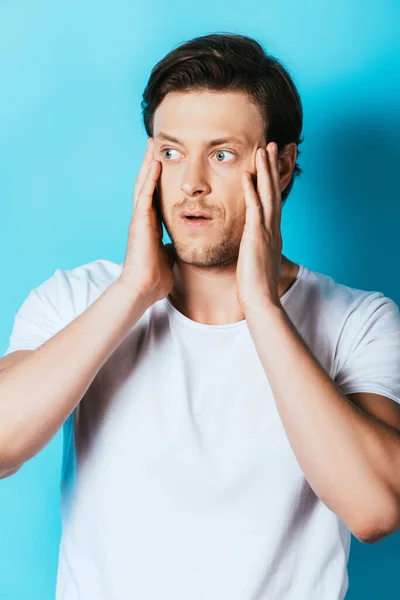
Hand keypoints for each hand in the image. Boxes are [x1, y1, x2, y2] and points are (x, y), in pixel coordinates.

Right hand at [119, 137, 176, 305]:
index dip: (158, 179)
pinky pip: (145, 195)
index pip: (155, 196)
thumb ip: (172, 248)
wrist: (143, 289)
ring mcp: (139, 219)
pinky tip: (154, 162)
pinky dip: (149, 178)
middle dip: (150, 164)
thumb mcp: (168, 258)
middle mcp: (143, 219)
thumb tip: (179, 247)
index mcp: (151, 226)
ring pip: (142, 184)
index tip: (164, 163)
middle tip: (155, 144)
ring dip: (147, 163)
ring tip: (153, 144)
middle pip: (146, 184)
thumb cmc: (155, 278)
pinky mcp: (139, 222)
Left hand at [236, 142, 282, 312]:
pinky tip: (246, 173)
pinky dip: (251, 189)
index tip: (274, 163)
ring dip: (265, 170)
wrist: (260, 301)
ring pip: (267, 194)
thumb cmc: (256, 288)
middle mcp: (272, 229)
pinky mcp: (256, 237)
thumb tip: (252, 250)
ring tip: (263, 148)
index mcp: (271, 235)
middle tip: (273, 145)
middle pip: (274, 191)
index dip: (274, 180)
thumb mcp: (256, 264)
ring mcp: (266, 231)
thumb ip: (255, 252)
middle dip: (273, 166)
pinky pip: (254, 208)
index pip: (273, 201)